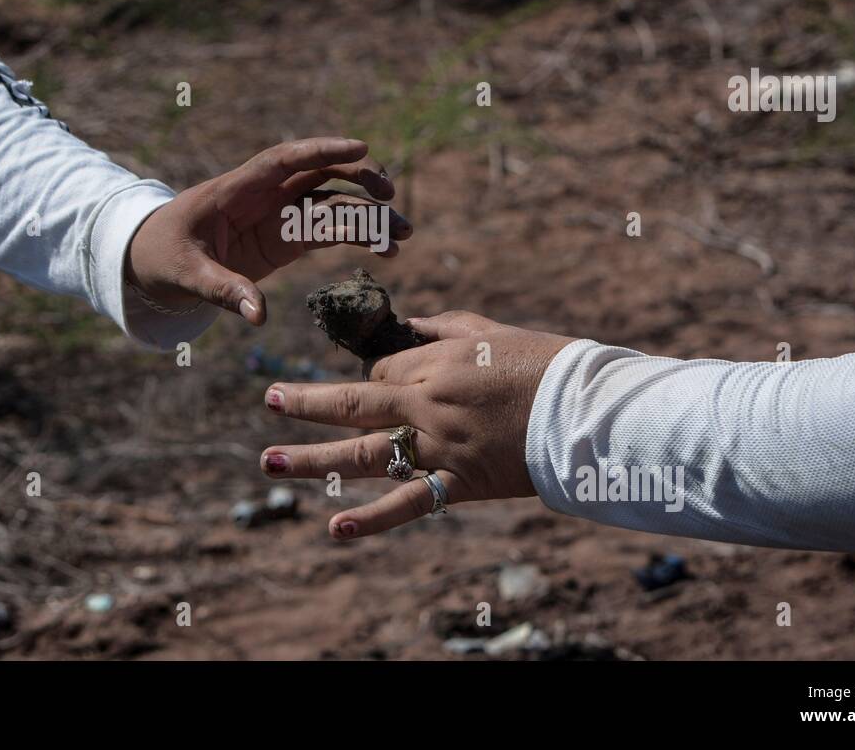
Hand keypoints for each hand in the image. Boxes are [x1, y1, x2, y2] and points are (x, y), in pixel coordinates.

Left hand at [125, 137, 409, 323]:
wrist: (151, 264)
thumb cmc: (161, 258)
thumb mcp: (185, 274)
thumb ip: (223, 290)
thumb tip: (258, 315)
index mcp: (236, 191)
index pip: (284, 161)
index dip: (321, 151)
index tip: (360, 148)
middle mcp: (263, 197)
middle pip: (319, 175)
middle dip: (357, 179)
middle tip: (390, 195)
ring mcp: (276, 217)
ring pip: (331, 204)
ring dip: (367, 215)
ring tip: (403, 234)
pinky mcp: (284, 240)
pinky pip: (327, 231)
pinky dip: (356, 236)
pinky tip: (385, 249)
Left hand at [258, 311, 576, 539]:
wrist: (586, 411)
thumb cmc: (544, 363)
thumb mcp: (489, 332)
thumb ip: (440, 328)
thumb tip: (404, 325)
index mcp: (433, 362)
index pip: (380, 371)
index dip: (375, 376)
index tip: (382, 382)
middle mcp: (426, 403)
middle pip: (351, 403)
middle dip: (305, 402)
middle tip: (268, 400)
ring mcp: (438, 446)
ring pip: (363, 453)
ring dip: (312, 458)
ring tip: (268, 461)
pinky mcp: (459, 483)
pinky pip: (410, 503)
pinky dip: (372, 519)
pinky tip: (335, 528)